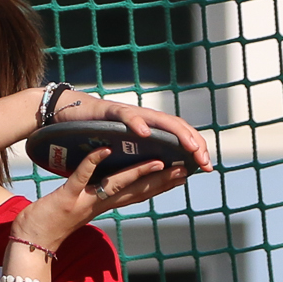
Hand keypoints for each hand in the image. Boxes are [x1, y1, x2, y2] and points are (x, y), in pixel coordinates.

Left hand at [15, 132, 200, 251]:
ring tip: (160, 161)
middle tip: (186, 169)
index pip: (138, 194)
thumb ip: (95, 196)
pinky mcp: (66, 198)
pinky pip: (81, 178)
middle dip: (162, 180)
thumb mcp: (79, 209)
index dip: (161, 185)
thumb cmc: (50, 224)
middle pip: (136, 191)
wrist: (28, 244)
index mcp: (104, 206)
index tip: (182, 174)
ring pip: (116, 185)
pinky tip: (104, 150)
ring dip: (138, 173)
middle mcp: (99, 205)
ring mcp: (84, 202)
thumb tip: (107, 186)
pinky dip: (92, 164)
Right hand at [46, 91, 214, 172]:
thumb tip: (171, 170)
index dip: (197, 149)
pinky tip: (145, 134)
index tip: (208, 167)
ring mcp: (131, 113)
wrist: (75, 115)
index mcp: (152, 130)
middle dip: (193, 143)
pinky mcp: (112, 111)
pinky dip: (136, 123)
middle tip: (203, 160)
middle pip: (177, 127)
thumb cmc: (101, 134)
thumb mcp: (128, 149)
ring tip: (190, 146)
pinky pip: (126, 116)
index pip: (181, 137)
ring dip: (176, 133)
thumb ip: (146, 156)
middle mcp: (146, 119)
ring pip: (160, 120)